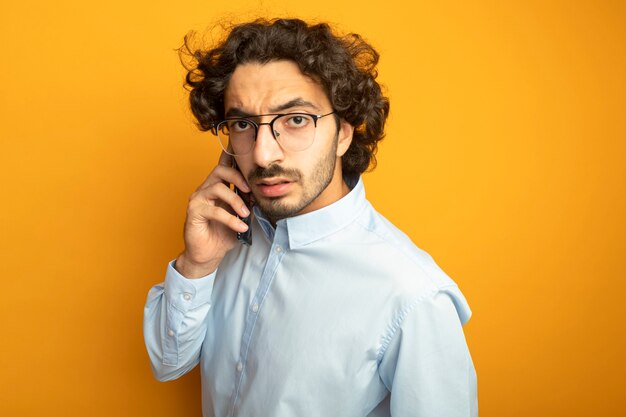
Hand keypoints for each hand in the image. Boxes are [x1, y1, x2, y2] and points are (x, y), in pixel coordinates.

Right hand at [175, 151, 250, 277]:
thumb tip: (260, 192)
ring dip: (236, 200)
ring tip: (246, 214)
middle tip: (250, 190)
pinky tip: (241, 226)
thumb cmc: (223, 234)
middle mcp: (206, 189)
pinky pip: (214, 210)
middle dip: (238, 177)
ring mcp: (198, 199)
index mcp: (217, 186)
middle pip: (220, 170)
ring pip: (217, 188)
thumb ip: (247, 202)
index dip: (233, 156)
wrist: (208, 254)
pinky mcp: (194, 212)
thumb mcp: (240, 216)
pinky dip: (230, 219)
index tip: (245, 151)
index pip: (224, 166)